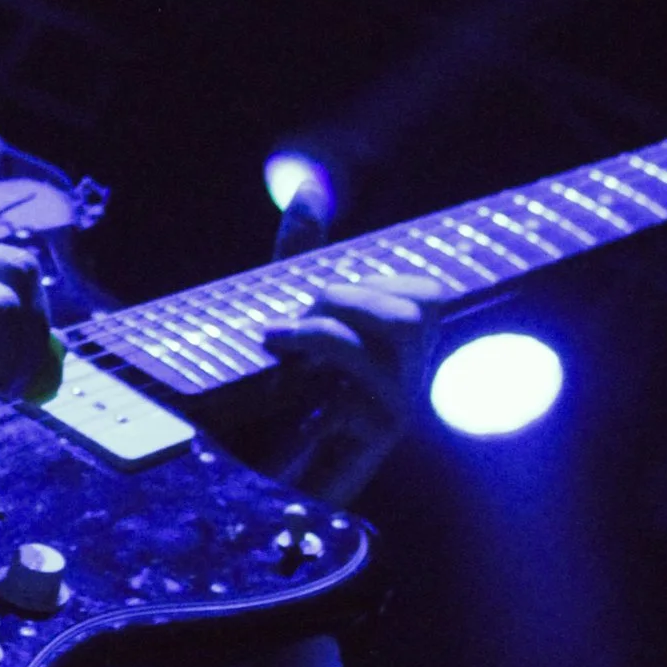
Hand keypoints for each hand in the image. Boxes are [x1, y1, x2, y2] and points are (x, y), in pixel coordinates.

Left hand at [259, 269, 447, 501]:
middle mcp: (408, 378)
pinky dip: (319, 344)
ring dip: (334, 316)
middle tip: (296, 316)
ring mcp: (397, 408)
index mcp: (396, 351)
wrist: (240, 478)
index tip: (318, 296)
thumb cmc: (265, 397)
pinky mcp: (375, 435)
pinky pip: (366, 370)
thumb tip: (309, 188)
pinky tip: (277, 354)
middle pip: (423, 305)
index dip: (374, 280)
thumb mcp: (286, 315)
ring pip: (401, 327)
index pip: (427, 294)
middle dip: (351, 294)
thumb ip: (301, 255)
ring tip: (280, 335)